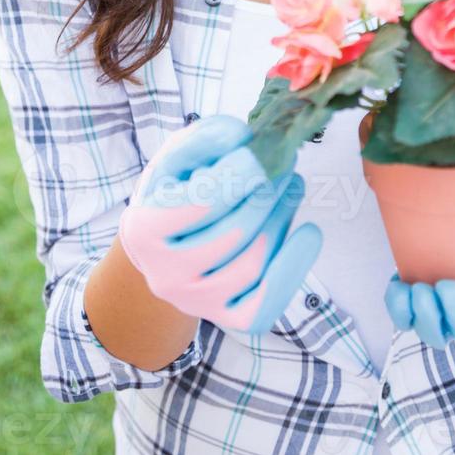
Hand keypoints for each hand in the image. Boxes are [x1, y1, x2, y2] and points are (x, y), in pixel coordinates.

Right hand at [118, 114, 322, 333]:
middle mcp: (166, 276)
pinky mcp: (226, 319)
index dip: (239, 174)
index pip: (201, 203)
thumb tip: (243, 135)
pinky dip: (294, 266)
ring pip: (253, 262)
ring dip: (282, 217)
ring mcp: (197, 304)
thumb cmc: (174, 191)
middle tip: (286, 161)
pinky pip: (266, 303)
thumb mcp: (177, 156)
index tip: (262, 149)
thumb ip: (204, 139)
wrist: (163, 247)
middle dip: (269, 191)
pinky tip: (310, 232)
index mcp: (144, 231)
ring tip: (292, 184)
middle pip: (234, 232)